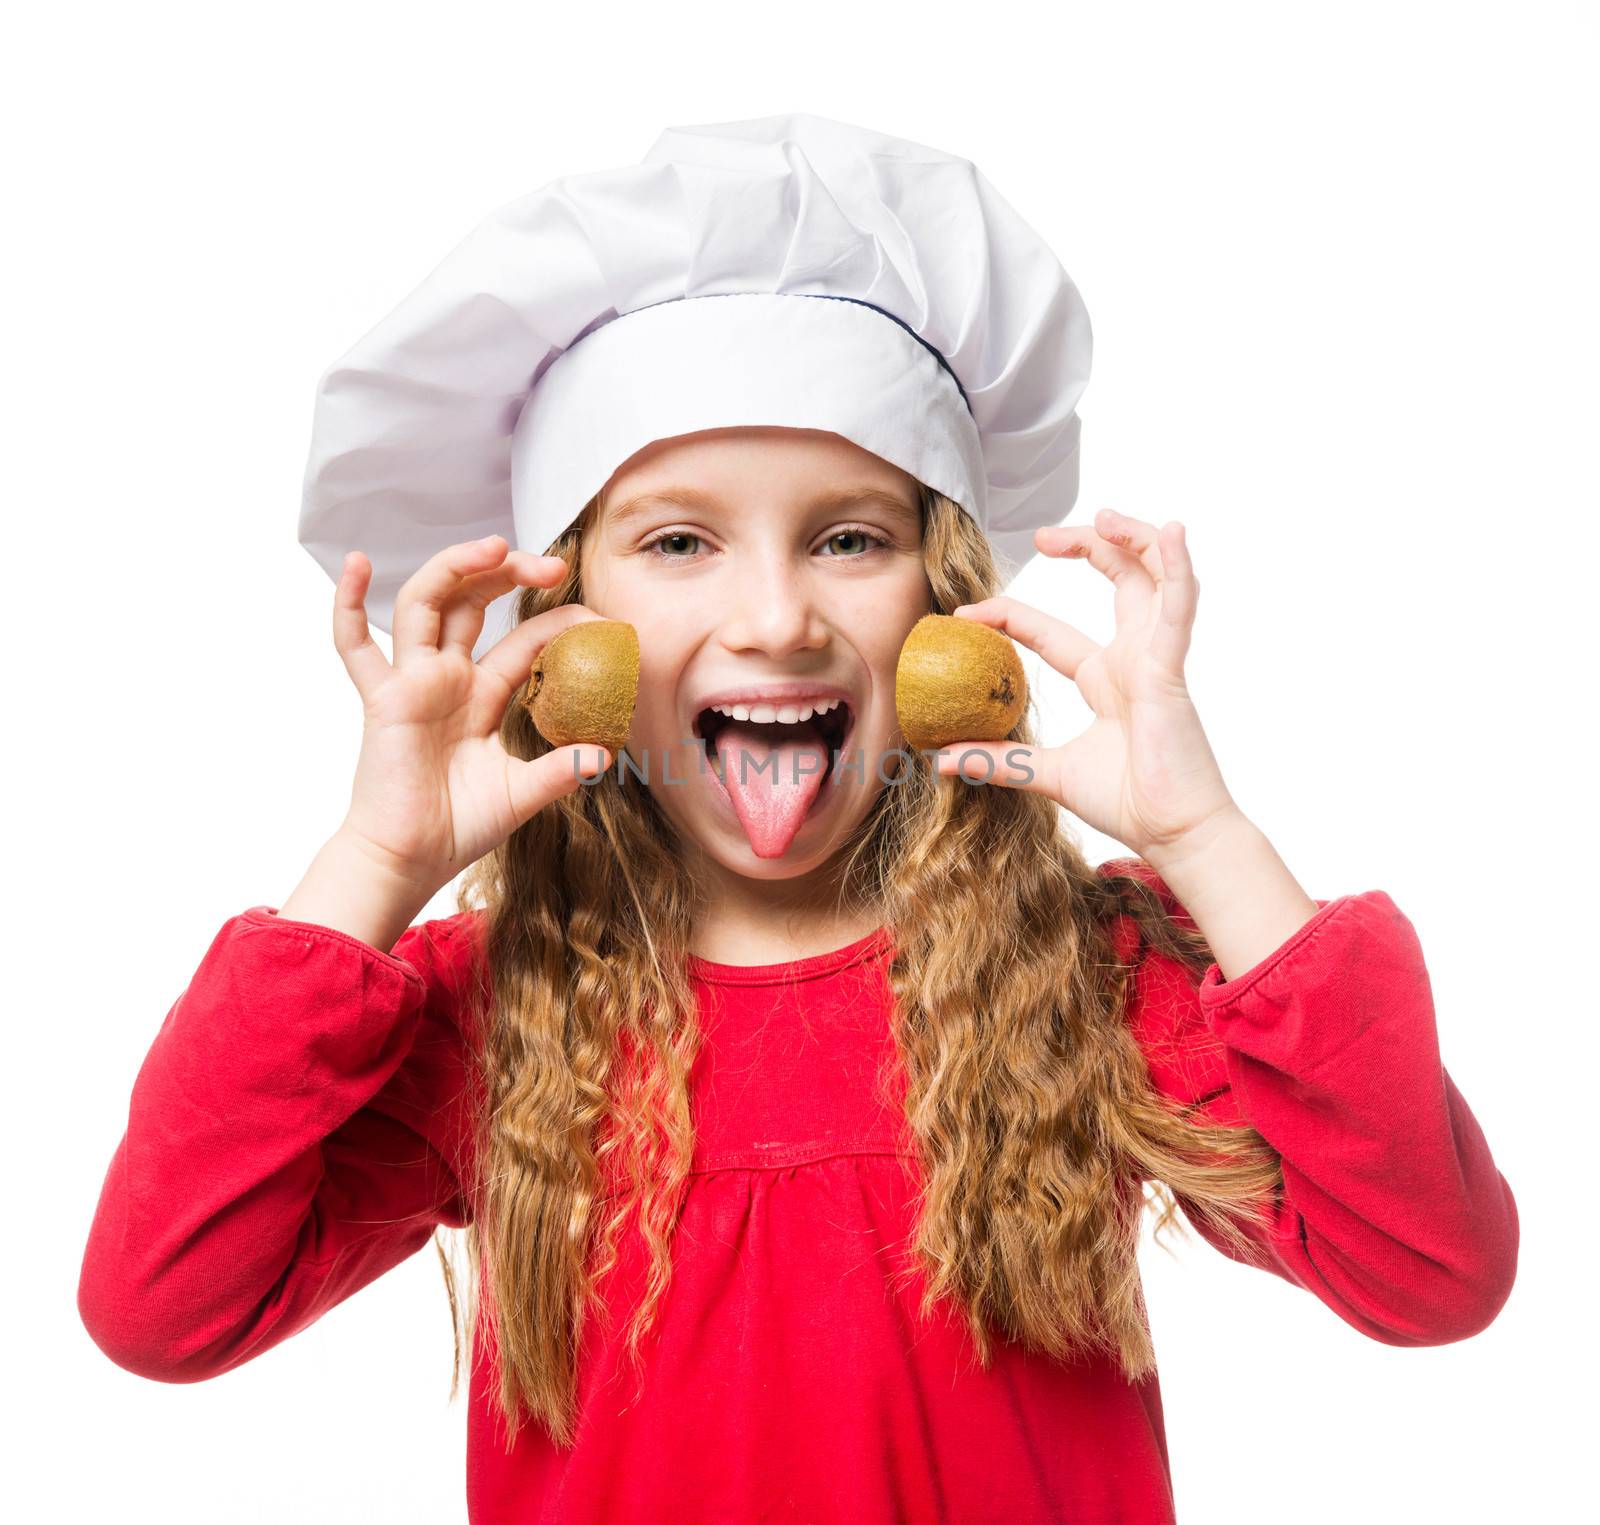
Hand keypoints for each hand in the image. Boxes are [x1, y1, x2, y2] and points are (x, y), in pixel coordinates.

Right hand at [330, 534, 613, 895]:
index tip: (602, 620)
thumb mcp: (522, 794)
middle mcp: (447, 676)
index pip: (525, 640)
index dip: (559, 624)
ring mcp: (412, 682)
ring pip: (427, 604)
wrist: (411, 859)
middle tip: (551, 565)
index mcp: (483, 693)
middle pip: (474, 602)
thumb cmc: (459, 826)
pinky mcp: (382, 699)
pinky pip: (355, 647)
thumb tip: (604, 756)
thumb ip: (560, 771)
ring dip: (455, 568)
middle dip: (508, 574)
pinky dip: (347, 604)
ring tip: (493, 545)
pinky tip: (355, 563)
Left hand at [932, 508, 1240, 858]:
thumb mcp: (1047, 774)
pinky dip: (1177, 567)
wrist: (1174, 835)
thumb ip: (998, 761)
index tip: (965, 614)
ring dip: (1132, 540)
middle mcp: (1132, 660)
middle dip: (1084, 548)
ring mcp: (1155, 660)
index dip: (1010, 617)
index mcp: (1105, 680)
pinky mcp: (1171, 670)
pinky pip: (1179, 608)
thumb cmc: (1129, 802)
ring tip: (1104, 516)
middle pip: (1117, 582)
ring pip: (1153, 578)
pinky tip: (1171, 530)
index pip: (1051, 633)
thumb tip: (938, 761)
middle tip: (1041, 536)